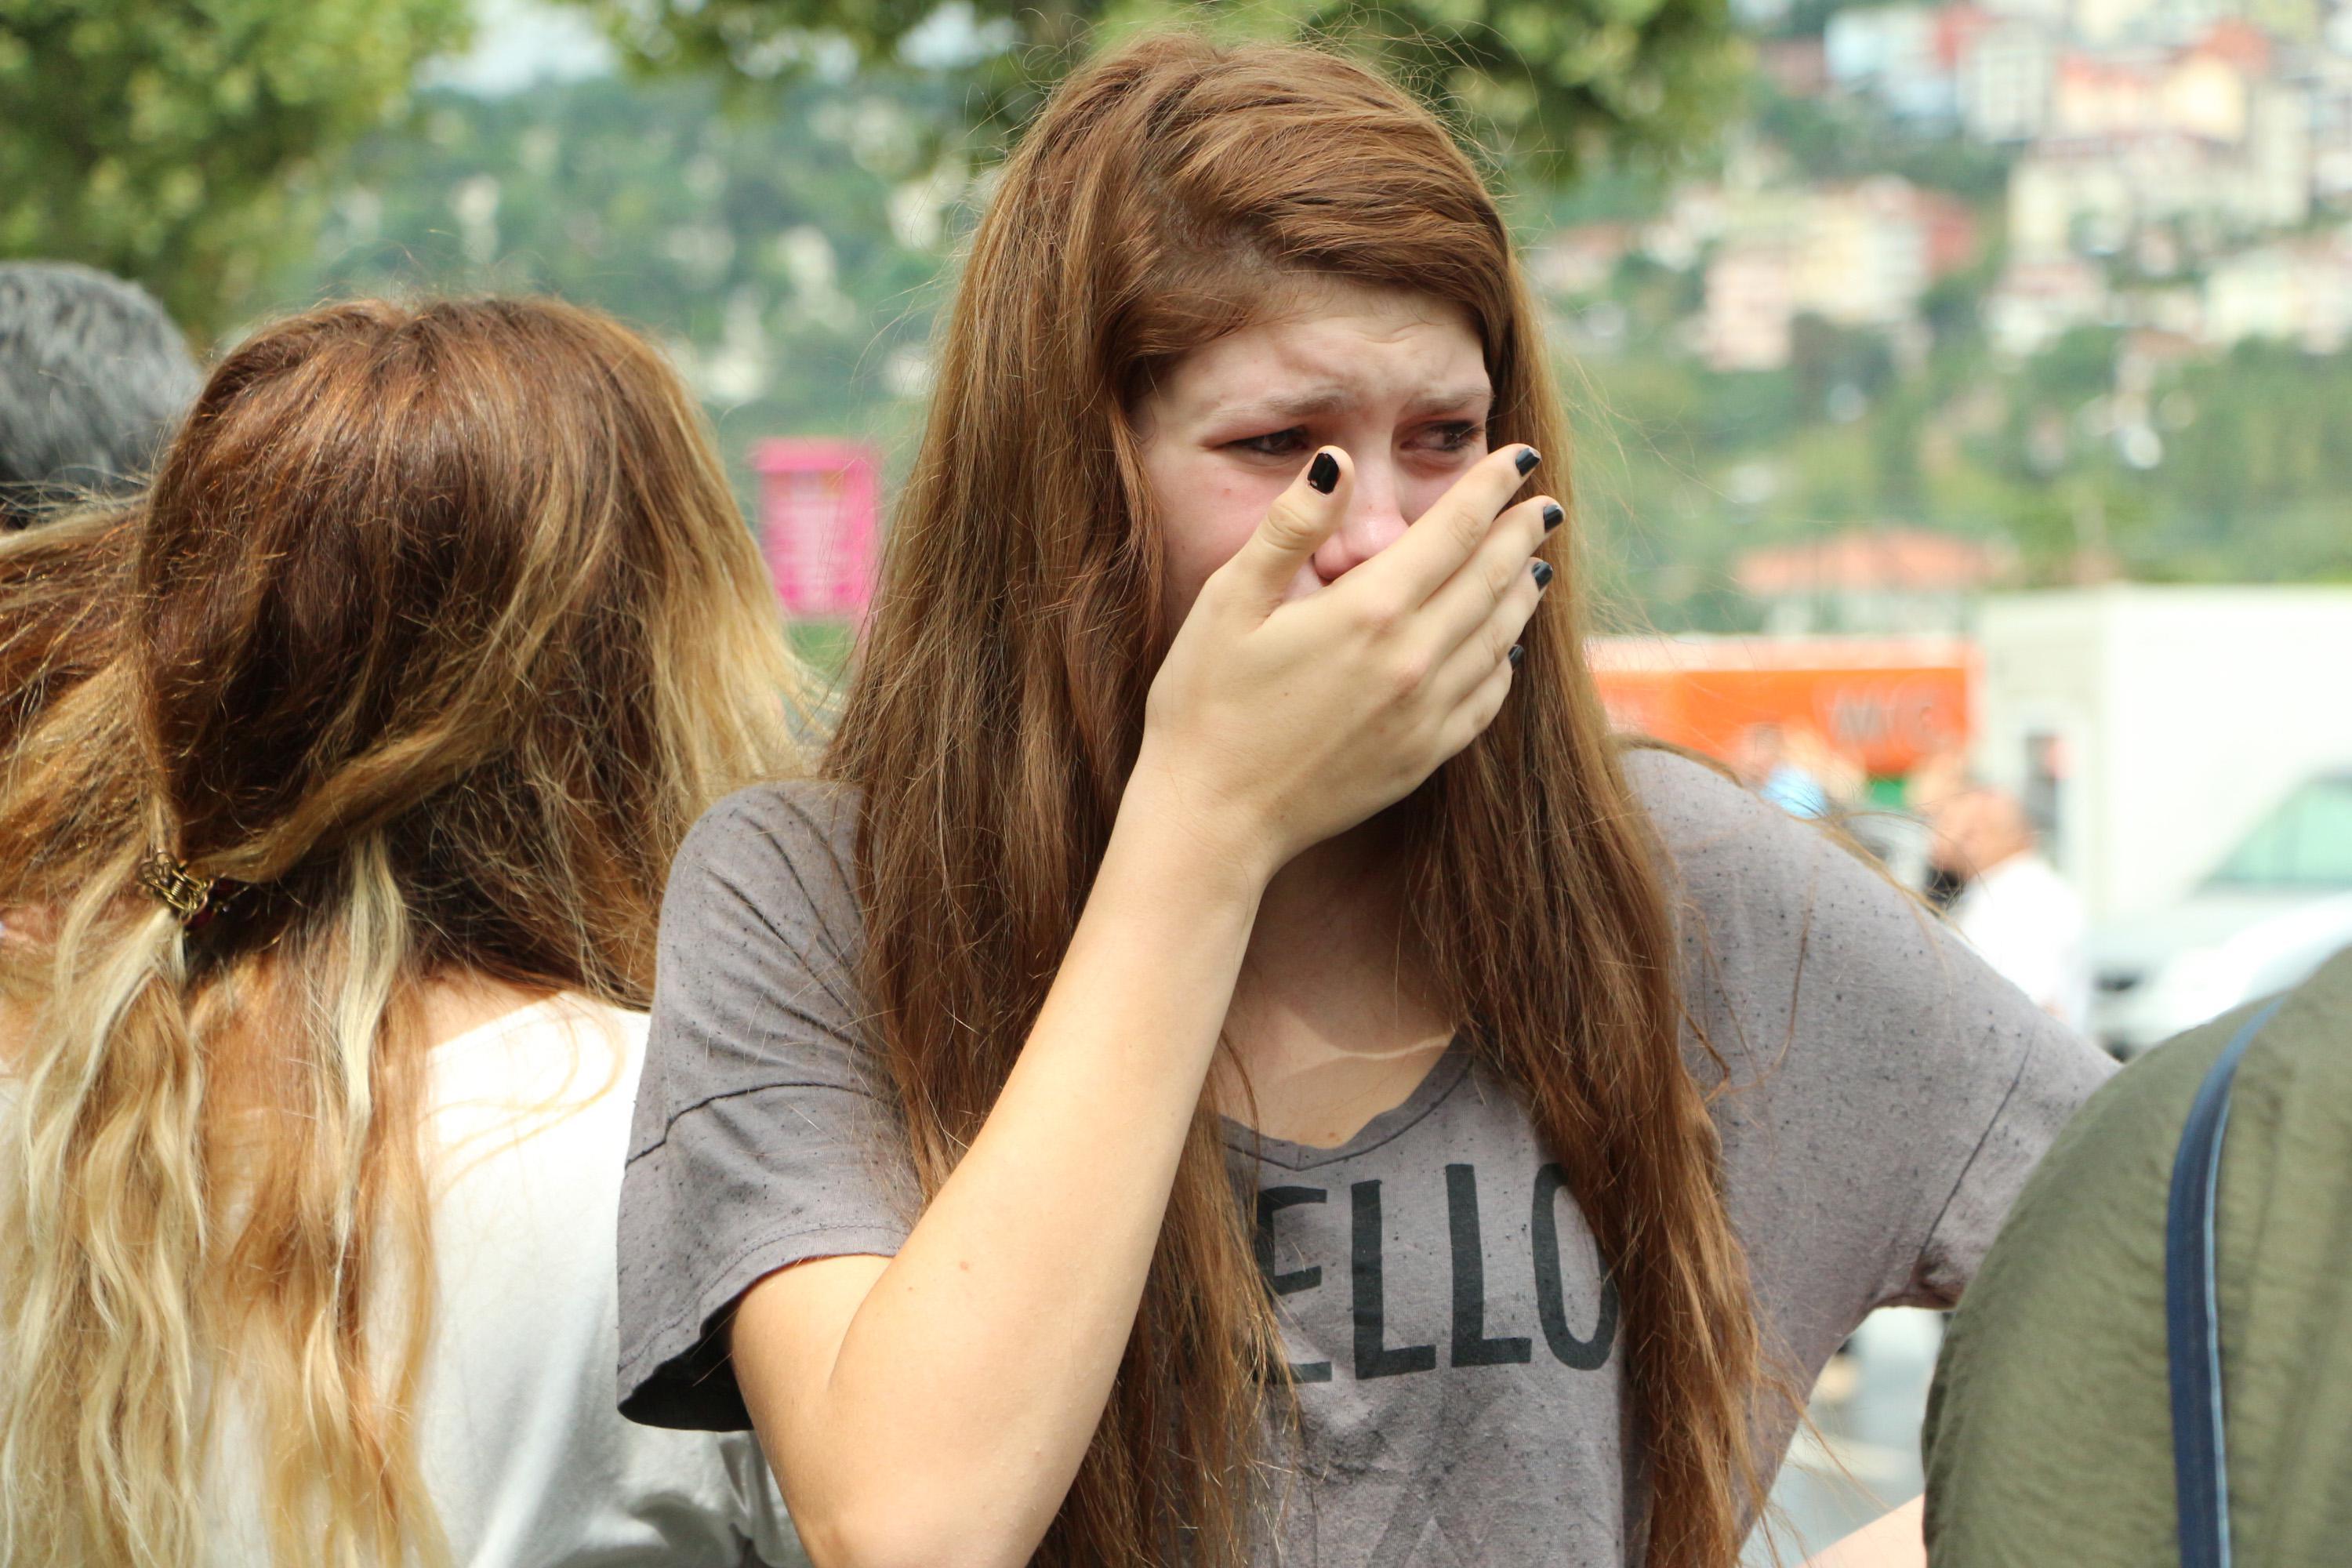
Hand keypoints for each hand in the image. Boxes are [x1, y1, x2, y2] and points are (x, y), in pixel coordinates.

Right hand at [1129, 442, 1556, 881]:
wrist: (1213, 819)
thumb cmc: (1205, 705)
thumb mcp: (1228, 602)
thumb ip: (1290, 528)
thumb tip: (1338, 460)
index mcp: (1369, 611)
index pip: (1454, 530)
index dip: (1492, 488)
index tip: (1521, 459)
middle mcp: (1413, 660)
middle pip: (1490, 579)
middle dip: (1520, 534)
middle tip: (1545, 506)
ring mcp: (1425, 714)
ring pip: (1499, 637)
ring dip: (1522, 593)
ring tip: (1535, 564)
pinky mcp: (1423, 757)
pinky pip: (1486, 698)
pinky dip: (1506, 661)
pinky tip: (1508, 647)